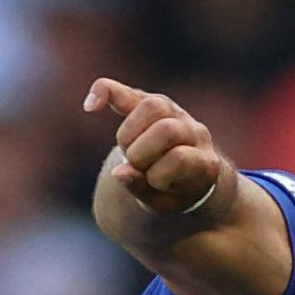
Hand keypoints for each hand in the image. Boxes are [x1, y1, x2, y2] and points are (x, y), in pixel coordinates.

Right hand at [86, 78, 233, 217]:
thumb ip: (140, 188)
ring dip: (130, 131)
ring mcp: (176, 114)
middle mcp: (196, 133)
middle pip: (166, 129)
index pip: (178, 158)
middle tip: (136, 165)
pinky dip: (105, 93)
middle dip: (140, 152)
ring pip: (153, 106)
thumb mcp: (159, 202)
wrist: (185, 177)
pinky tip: (90, 107)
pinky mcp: (153, 103)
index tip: (154, 183)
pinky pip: (127, 92)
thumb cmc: (171, 193)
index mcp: (204, 163)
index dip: (158, 174)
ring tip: (128, 149)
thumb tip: (118, 172)